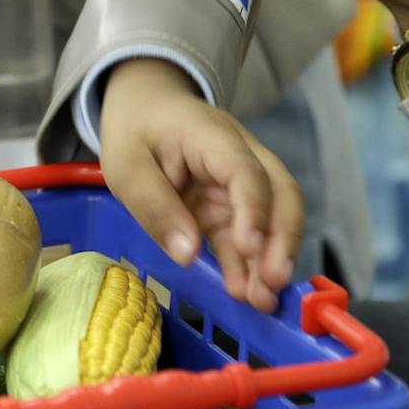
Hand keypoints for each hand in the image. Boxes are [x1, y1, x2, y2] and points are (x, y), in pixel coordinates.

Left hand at [98, 58, 304, 311]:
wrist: (144, 107)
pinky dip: (248, 263)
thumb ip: (154, 207)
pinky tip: (244, 291)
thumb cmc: (135, 131)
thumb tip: (188, 254)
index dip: (253, 210)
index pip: (246, 172)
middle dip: (281, 241)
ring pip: (271, 219)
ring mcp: (239, 183)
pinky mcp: (232, 205)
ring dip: (269, 260)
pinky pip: (246, 234)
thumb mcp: (126, 167)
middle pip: (279, 194)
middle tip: (271, 285)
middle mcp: (240, 157)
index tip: (247, 249)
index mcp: (212, 137)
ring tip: (261, 301)